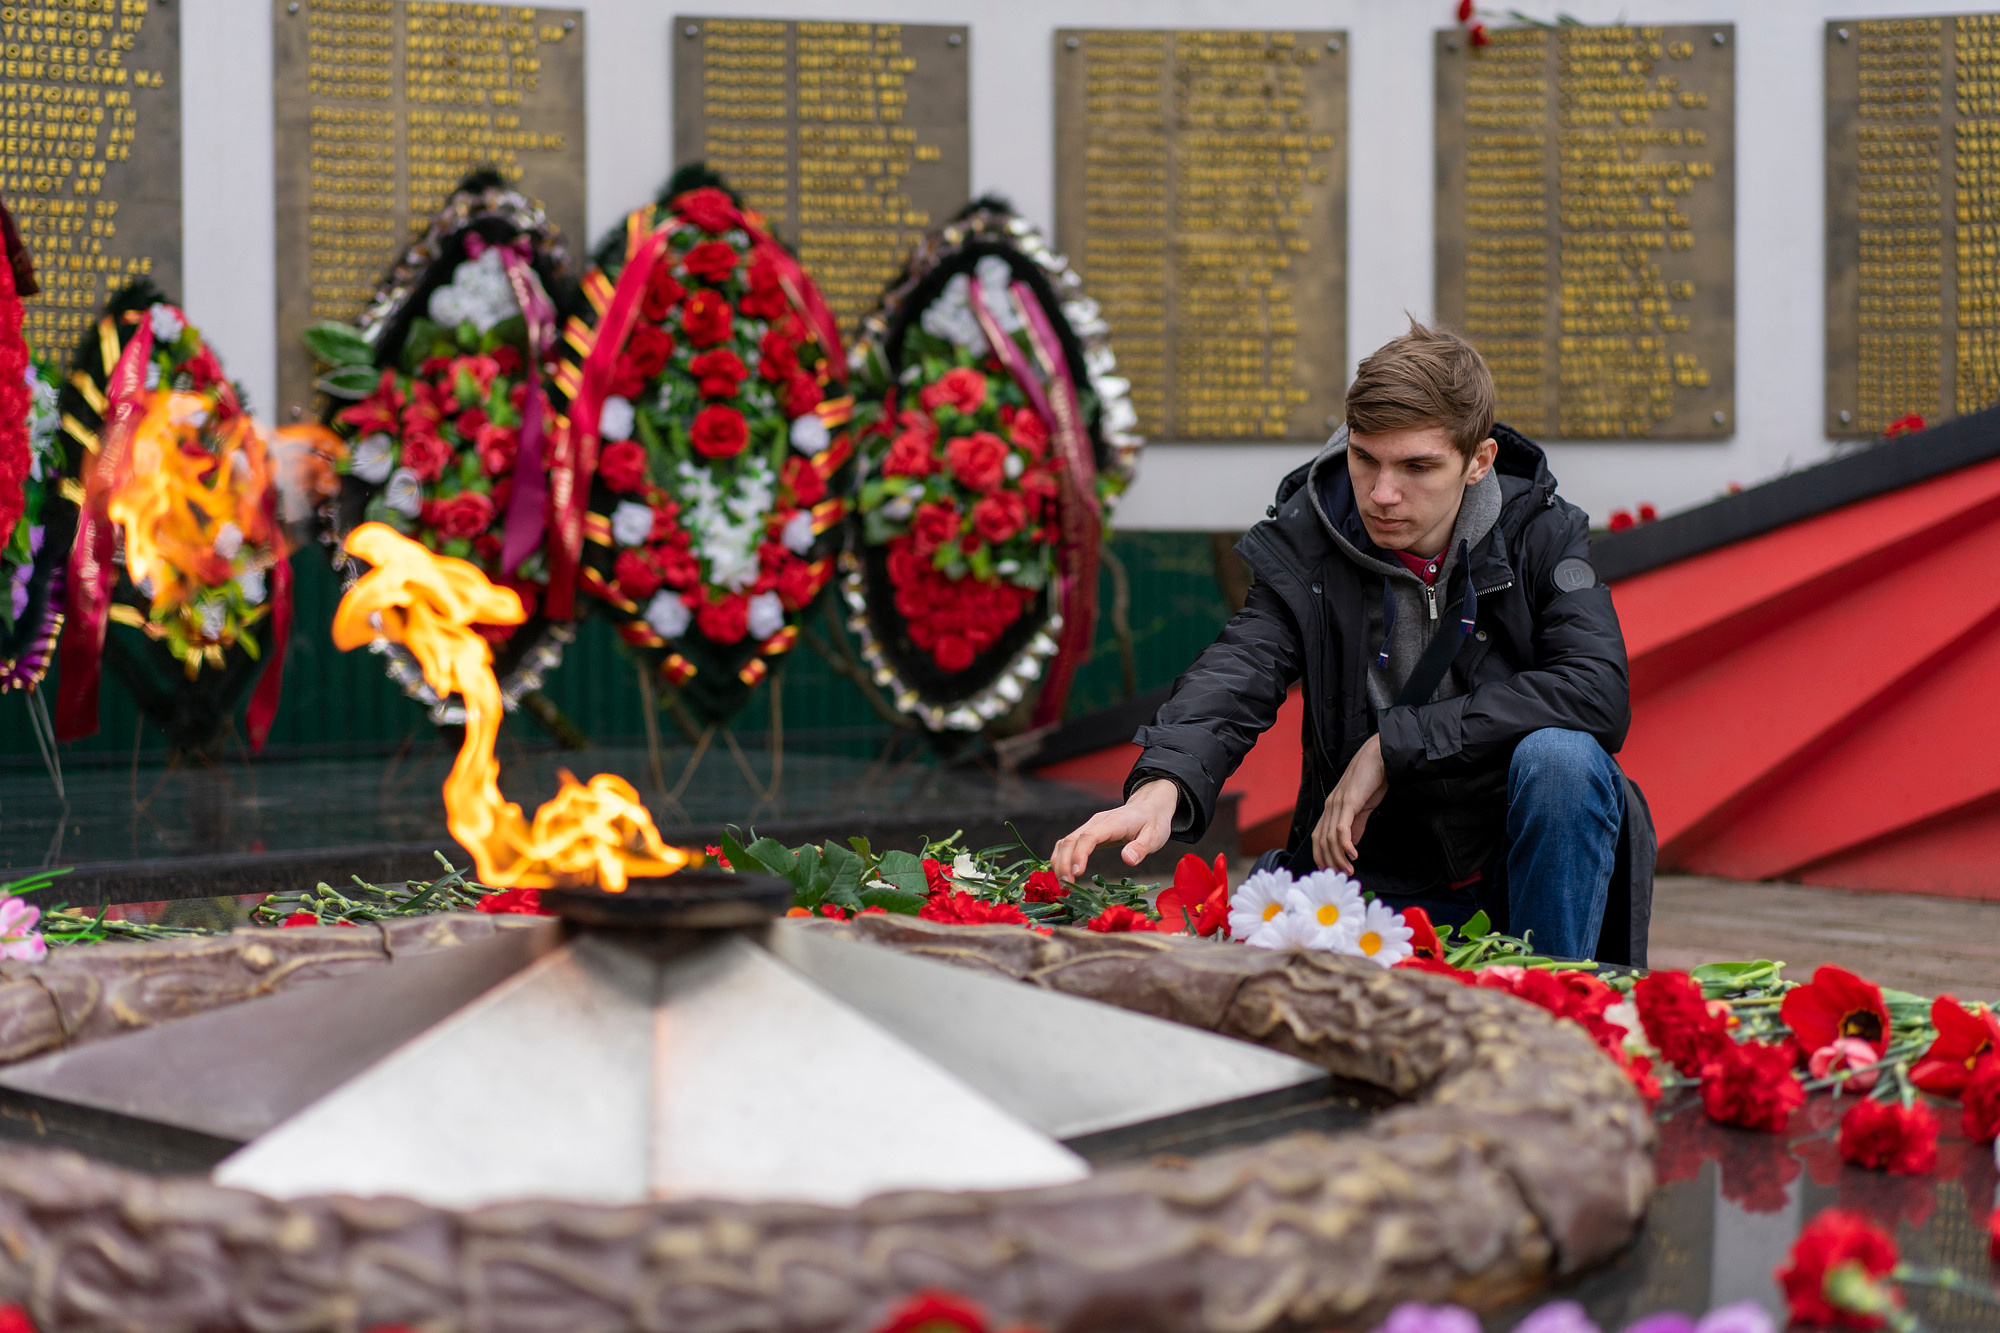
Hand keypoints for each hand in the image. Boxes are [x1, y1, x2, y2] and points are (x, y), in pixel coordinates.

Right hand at [1050, 778, 1178, 879]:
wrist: (1149, 807)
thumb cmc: (1152, 822)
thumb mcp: (1154, 836)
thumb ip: (1141, 847)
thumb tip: (1127, 860)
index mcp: (1111, 823)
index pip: (1089, 837)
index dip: (1079, 855)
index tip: (1076, 873)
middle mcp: (1095, 823)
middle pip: (1070, 840)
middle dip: (1064, 863)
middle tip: (1066, 886)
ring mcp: (1089, 827)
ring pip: (1065, 842)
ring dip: (1059, 862)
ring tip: (1063, 884)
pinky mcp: (1088, 834)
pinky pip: (1068, 844)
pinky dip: (1061, 858)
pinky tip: (1062, 874)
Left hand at [1313, 734, 1387, 872]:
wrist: (1380, 757)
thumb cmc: (1372, 780)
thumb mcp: (1362, 807)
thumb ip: (1355, 825)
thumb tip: (1350, 845)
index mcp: (1332, 807)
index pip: (1318, 837)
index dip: (1320, 855)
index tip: (1329, 870)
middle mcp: (1330, 806)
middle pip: (1321, 840)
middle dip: (1330, 861)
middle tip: (1342, 875)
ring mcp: (1338, 803)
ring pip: (1330, 837)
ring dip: (1339, 858)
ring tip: (1350, 870)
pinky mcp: (1349, 801)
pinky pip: (1342, 827)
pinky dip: (1346, 844)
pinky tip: (1354, 855)